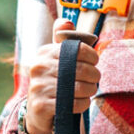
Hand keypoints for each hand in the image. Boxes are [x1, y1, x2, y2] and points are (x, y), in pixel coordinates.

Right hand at [22, 19, 100, 133]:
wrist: (38, 111)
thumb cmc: (55, 80)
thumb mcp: (56, 58)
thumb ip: (62, 39)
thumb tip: (66, 22)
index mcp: (44, 52)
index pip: (77, 49)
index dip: (92, 56)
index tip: (94, 62)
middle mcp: (38, 67)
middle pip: (81, 69)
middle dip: (94, 76)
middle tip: (95, 80)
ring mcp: (38, 87)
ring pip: (79, 87)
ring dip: (90, 91)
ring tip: (89, 91)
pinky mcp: (41, 105)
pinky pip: (73, 103)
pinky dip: (82, 104)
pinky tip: (81, 102)